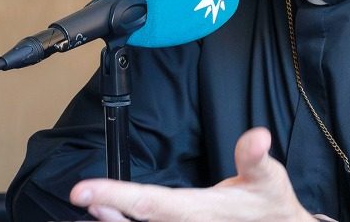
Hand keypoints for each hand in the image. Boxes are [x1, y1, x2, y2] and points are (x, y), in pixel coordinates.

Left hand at [69, 127, 315, 220]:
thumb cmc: (270, 205)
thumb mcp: (268, 178)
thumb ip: (255, 157)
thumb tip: (257, 136)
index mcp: (198, 212)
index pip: (150, 205)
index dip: (116, 198)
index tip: (85, 191)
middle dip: (105, 212)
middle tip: (80, 198)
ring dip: (112, 219)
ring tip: (89, 207)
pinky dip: (125, 221)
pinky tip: (110, 214)